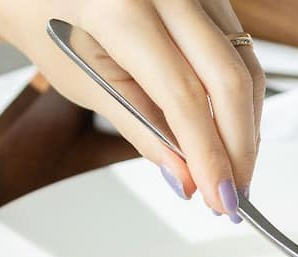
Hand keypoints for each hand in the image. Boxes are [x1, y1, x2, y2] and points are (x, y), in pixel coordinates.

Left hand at [0, 0, 264, 219]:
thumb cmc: (52, 24)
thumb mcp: (86, 85)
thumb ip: (141, 130)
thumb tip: (186, 177)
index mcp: (123, 7)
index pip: (183, 95)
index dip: (207, 154)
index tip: (218, 197)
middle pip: (229, 78)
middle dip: (238, 146)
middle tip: (233, 194)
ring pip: (245, 65)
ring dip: (246, 126)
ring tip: (232, 170)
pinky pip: (240, 51)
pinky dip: (240, 98)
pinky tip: (230, 132)